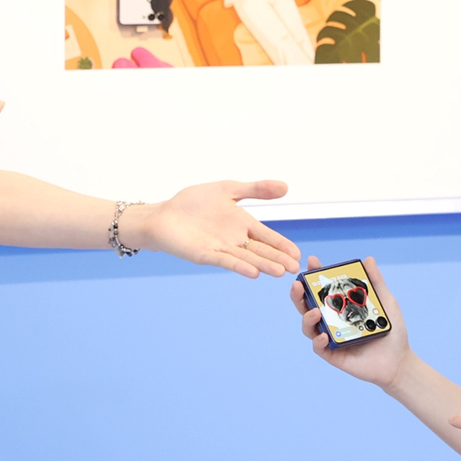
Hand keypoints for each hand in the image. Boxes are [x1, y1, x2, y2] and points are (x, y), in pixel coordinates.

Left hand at [124, 179, 299, 276]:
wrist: (163, 215)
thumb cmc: (192, 202)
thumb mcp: (228, 189)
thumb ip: (255, 189)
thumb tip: (285, 187)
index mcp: (241, 223)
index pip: (267, 236)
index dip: (282, 244)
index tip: (297, 254)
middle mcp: (234, 239)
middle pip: (260, 250)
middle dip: (277, 258)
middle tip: (294, 267)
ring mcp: (221, 248)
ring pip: (247, 258)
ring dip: (263, 265)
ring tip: (279, 272)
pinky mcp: (205, 254)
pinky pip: (225, 260)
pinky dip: (239, 266)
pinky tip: (253, 273)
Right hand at [290, 255, 410, 384]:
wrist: (398, 360)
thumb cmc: (392, 331)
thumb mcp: (385, 302)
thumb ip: (376, 282)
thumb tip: (368, 259)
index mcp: (341, 306)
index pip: (323, 289)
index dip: (314, 275)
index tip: (311, 262)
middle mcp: (332, 320)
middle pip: (307, 306)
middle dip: (299, 294)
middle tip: (298, 284)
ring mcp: (331, 337)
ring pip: (309, 327)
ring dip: (307, 317)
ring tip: (315, 312)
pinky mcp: (333, 354)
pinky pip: (319, 348)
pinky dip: (318, 341)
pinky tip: (324, 335)